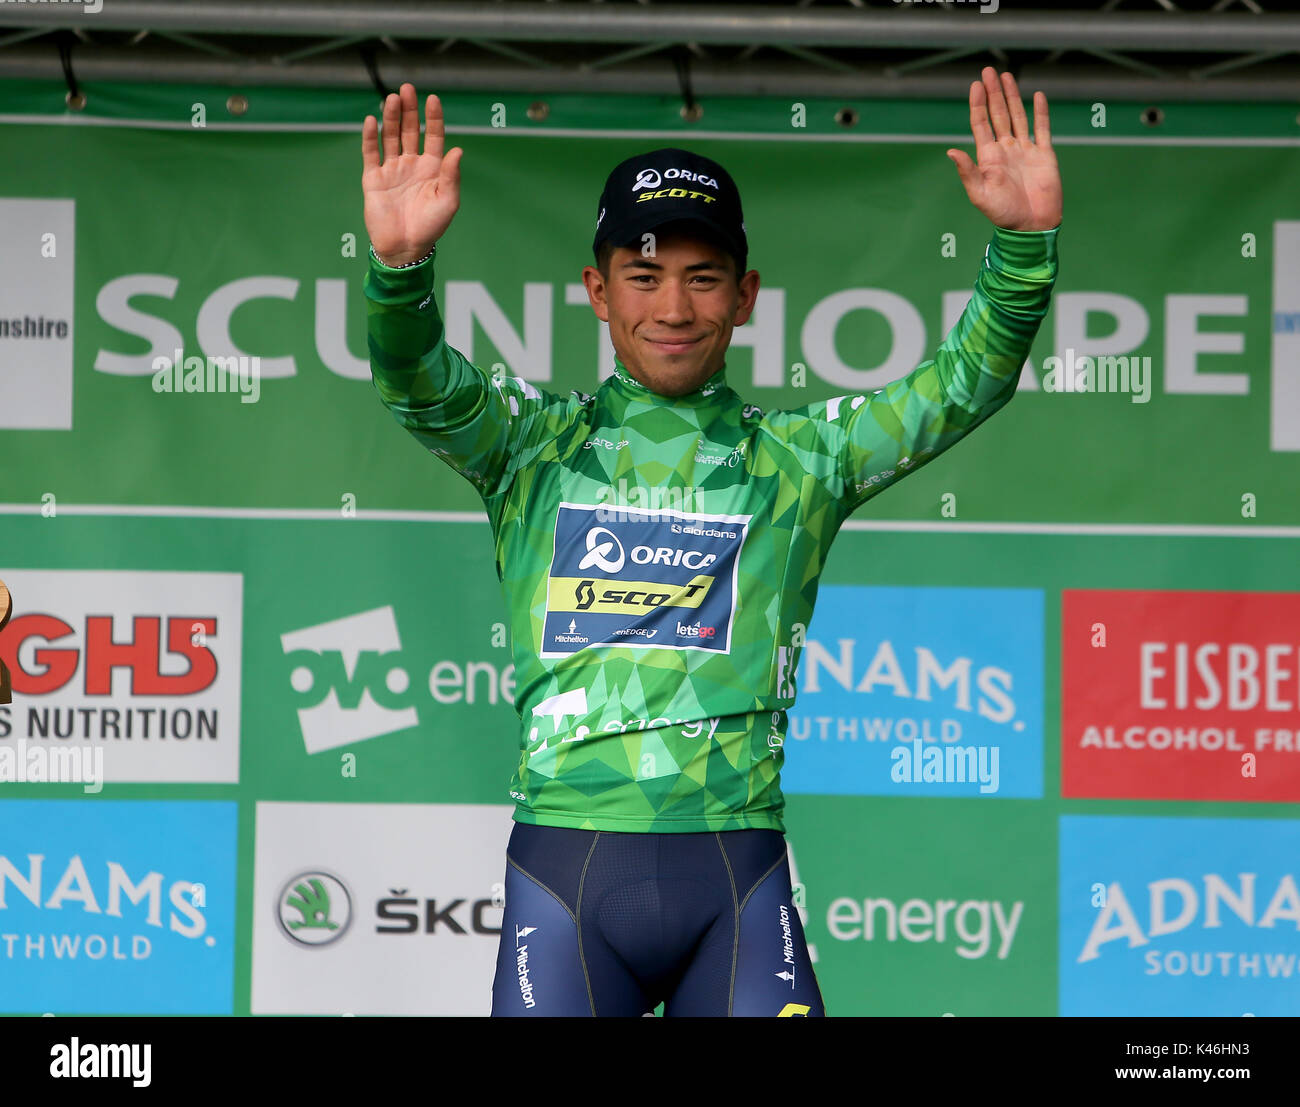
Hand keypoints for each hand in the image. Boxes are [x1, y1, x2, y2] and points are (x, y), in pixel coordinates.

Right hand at [362, 83, 462, 264]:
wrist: (405, 247)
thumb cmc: (430, 227)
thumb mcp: (448, 201)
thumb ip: (451, 175)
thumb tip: (457, 149)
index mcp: (432, 169)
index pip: (433, 136)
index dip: (433, 118)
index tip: (432, 99)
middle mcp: (412, 165)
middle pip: (410, 131)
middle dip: (410, 110)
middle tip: (408, 89)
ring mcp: (392, 170)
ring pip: (390, 137)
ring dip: (391, 118)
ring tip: (392, 99)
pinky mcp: (374, 178)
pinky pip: (371, 153)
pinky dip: (370, 137)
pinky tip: (371, 121)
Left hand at [946, 67, 1061, 232]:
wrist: (1031, 226)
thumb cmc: (1003, 213)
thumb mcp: (980, 194)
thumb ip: (967, 171)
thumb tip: (950, 151)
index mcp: (989, 157)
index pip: (981, 124)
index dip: (978, 104)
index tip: (975, 85)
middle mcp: (1006, 149)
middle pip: (998, 114)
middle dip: (993, 93)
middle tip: (988, 71)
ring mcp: (1025, 150)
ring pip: (1018, 116)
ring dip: (1013, 97)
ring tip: (1007, 77)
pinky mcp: (1044, 155)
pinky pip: (1043, 129)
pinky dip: (1041, 112)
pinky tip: (1037, 96)